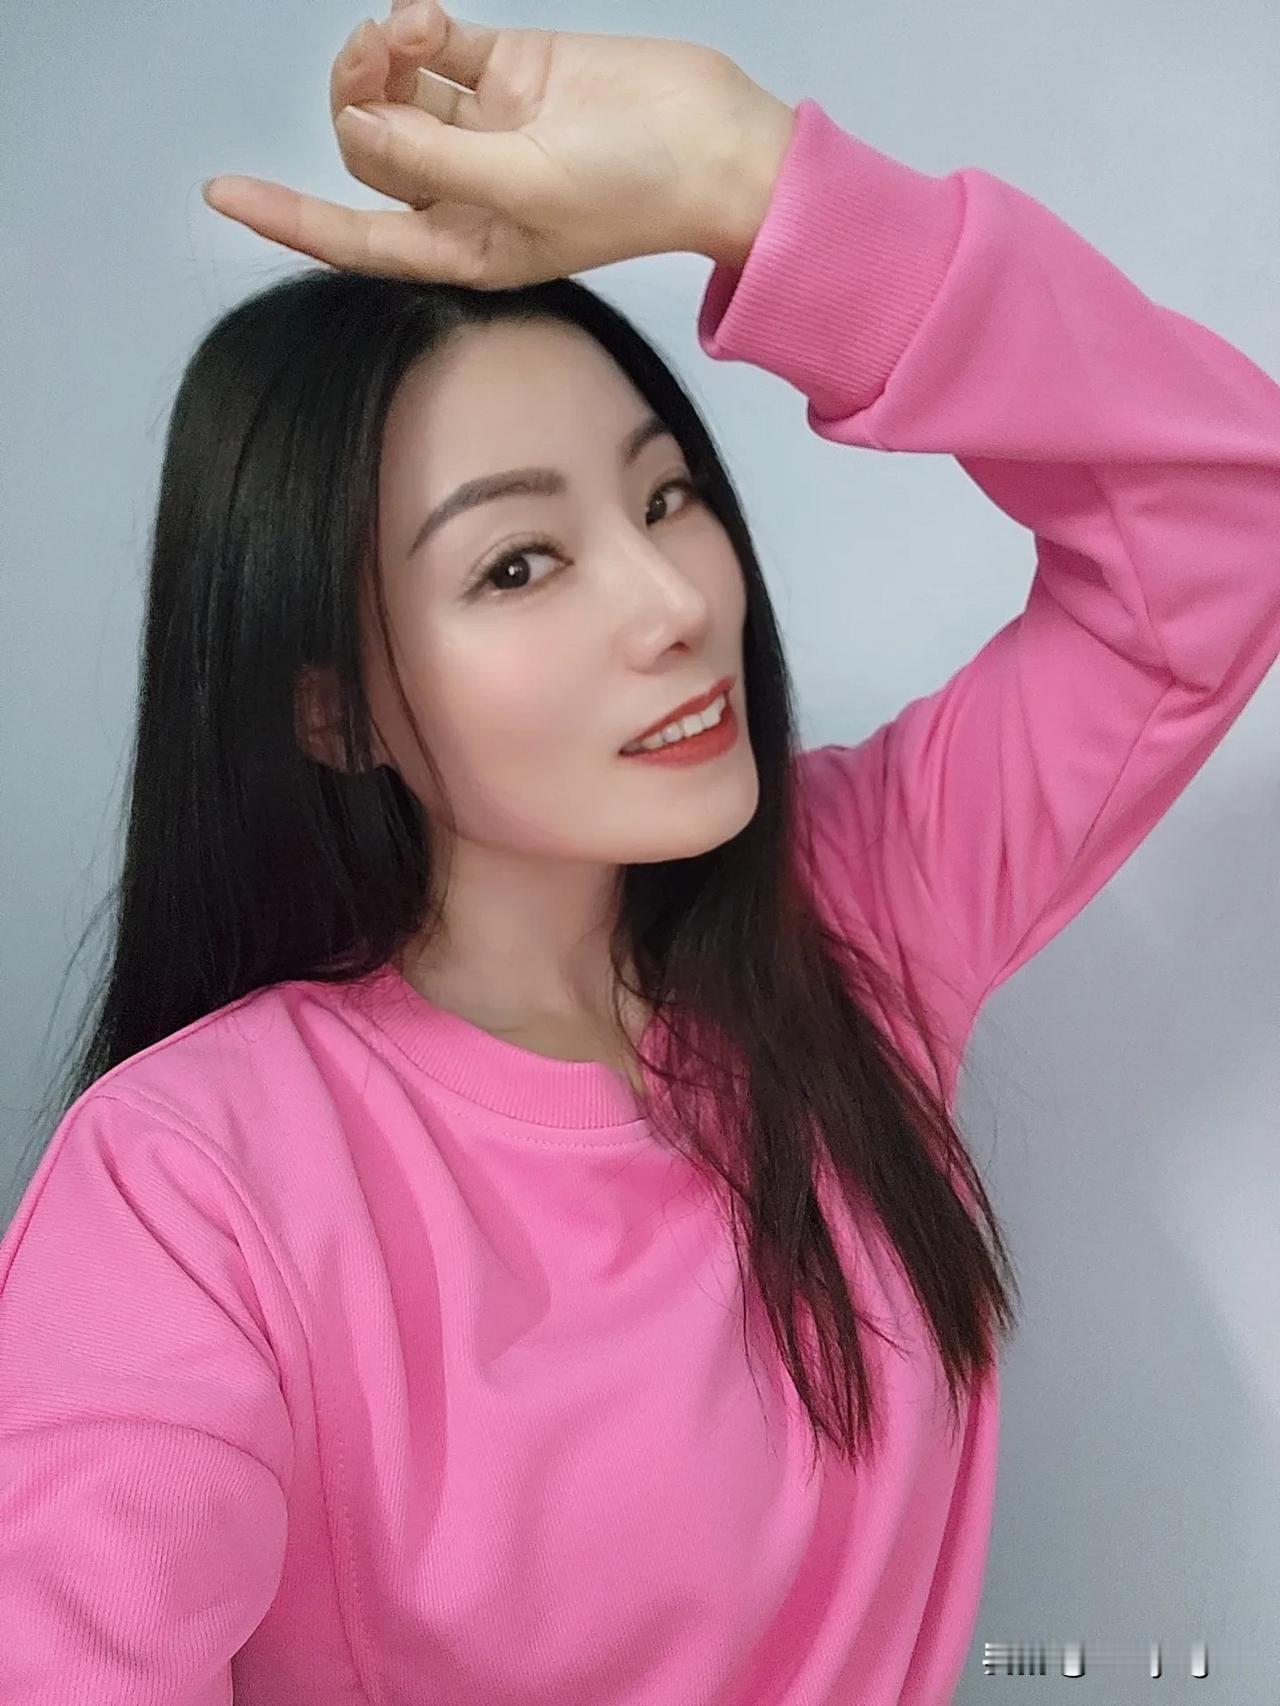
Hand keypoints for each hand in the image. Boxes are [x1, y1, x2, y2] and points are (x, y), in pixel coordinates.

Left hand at [201, 0, 794, 285]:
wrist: (717, 140)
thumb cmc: (640, 188)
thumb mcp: (523, 184)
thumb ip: (434, 155)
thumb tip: (359, 126)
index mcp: (466, 244)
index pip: (354, 234)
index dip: (287, 214)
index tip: (222, 191)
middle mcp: (466, 191)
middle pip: (367, 147)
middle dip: (357, 94)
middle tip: (383, 58)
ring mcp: (485, 130)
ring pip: (394, 91)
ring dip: (382, 52)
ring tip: (412, 27)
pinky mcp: (509, 74)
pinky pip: (434, 49)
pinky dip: (416, 27)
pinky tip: (429, 14)